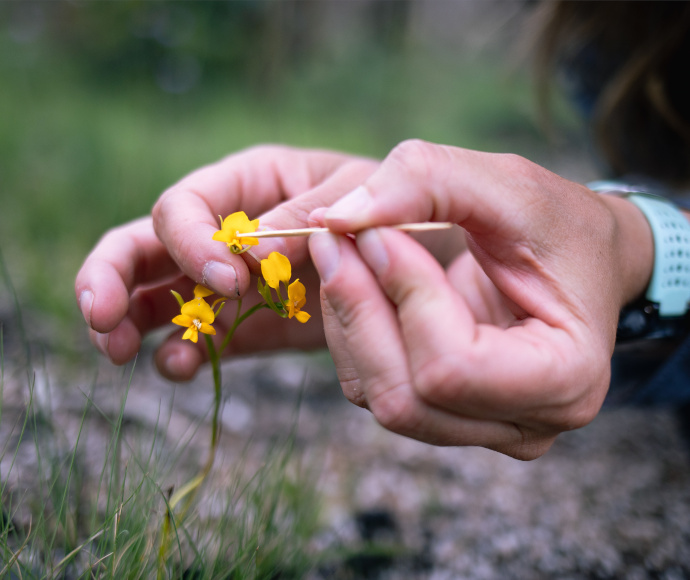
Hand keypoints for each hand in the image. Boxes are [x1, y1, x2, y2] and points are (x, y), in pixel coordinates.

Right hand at [75, 145, 377, 379]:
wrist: (427, 263)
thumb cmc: (396, 210)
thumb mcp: (361, 193)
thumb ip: (310, 210)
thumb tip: (254, 249)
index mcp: (250, 181)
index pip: (184, 206)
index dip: (192, 243)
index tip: (231, 281)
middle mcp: (228, 230)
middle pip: (143, 245)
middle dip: (112, 277)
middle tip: (102, 317)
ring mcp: (232, 281)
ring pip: (156, 295)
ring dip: (130, 321)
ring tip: (118, 354)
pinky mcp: (248, 324)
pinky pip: (199, 338)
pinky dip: (182, 353)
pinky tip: (181, 368)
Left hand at [308, 140, 653, 458]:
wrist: (578, 258)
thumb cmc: (557, 223)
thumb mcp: (508, 184)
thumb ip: (426, 182)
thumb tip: (332, 217)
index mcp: (566, 379)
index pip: (452, 365)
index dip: (404, 293)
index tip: (378, 230)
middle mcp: (525, 424)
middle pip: (403, 398)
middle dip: (358, 308)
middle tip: (334, 234)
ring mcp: (482, 427)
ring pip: (377, 396)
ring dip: (348, 317)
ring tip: (344, 250)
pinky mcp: (443, 413)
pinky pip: (371, 387)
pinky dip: (352, 332)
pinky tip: (358, 282)